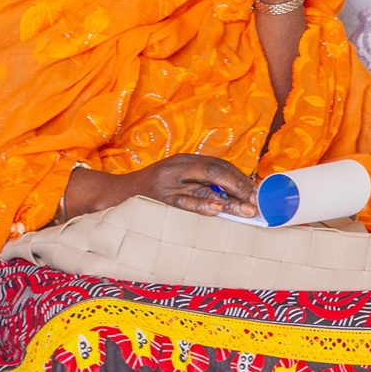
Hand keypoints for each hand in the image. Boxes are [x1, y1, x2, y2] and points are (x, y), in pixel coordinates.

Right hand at [67, 155, 258, 220]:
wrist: (113, 195)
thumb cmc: (150, 191)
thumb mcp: (175, 179)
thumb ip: (199, 183)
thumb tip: (234, 196)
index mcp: (184, 160)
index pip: (219, 164)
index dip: (240, 178)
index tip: (257, 191)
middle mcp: (177, 168)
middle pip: (214, 171)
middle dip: (239, 186)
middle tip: (256, 201)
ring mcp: (167, 183)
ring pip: (203, 189)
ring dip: (228, 201)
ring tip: (246, 210)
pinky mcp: (159, 199)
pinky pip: (183, 203)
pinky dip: (202, 207)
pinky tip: (217, 211)